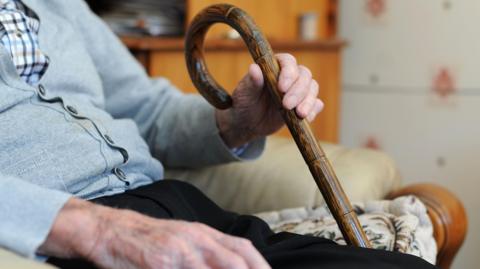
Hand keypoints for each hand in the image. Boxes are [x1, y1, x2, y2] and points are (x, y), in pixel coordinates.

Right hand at [40, 198, 270, 268]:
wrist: (111, 230)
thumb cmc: (148, 239)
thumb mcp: (181, 239)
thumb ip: (205, 251)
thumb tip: (230, 264)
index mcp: (202, 233)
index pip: (242, 248)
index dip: (260, 265)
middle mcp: (195, 238)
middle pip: (235, 259)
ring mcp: (178, 249)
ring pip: (214, 266)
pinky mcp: (160, 262)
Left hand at [216, 53, 323, 147]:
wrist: (247, 123)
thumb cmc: (244, 103)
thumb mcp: (244, 93)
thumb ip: (251, 82)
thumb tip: (254, 68)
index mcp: (275, 66)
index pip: (288, 62)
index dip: (288, 73)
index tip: (282, 88)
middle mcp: (290, 76)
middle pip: (304, 76)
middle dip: (298, 91)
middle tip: (287, 105)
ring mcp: (299, 91)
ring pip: (312, 88)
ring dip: (308, 101)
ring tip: (299, 114)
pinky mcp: (303, 105)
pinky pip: (315, 105)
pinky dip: (313, 111)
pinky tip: (306, 119)